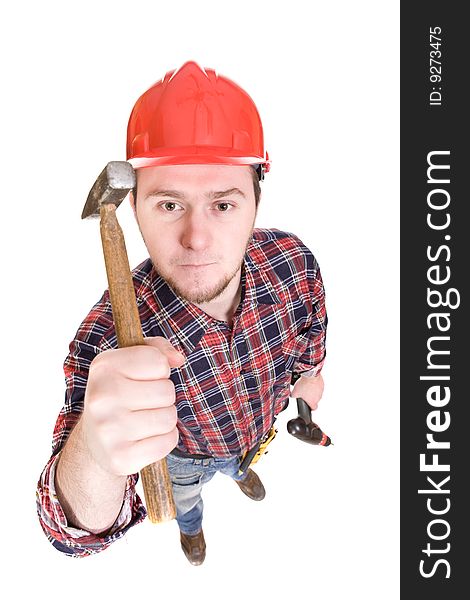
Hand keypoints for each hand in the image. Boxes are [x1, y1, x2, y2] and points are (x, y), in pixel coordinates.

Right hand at [79, 337, 184, 476]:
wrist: (94, 439)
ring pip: (169, 417)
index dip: (159, 370)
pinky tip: (145, 437)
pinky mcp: (120, 457)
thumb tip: (178, 359)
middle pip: (166, 391)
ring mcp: (108, 430)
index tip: (142, 378)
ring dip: (165, 418)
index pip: (158, 361)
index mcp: (103, 366)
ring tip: (144, 419)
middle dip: (163, 397)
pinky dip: (164, 439)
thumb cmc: (120, 393)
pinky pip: (167, 442)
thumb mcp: (131, 362)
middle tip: (143, 402)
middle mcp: (101, 397)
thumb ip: (158, 349)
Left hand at [291, 373, 323, 410]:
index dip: (311, 407)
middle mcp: (318, 397)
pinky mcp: (322, 384)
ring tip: (306, 386)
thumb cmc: (304, 384)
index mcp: (313, 402)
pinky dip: (314, 384)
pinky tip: (309, 381)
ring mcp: (321, 390)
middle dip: (309, 396)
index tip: (308, 405)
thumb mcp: (294, 392)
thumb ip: (293, 396)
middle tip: (304, 392)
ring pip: (316, 392)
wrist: (311, 375)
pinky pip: (318, 386)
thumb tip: (292, 396)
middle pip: (314, 399)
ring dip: (312, 390)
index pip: (314, 408)